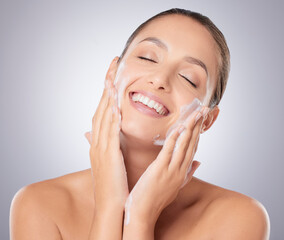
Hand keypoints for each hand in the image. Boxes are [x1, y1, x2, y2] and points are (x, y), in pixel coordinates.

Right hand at [85, 79, 128, 211]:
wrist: (111, 204)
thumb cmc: (114, 182)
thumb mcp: (110, 160)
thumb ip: (108, 145)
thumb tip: (105, 135)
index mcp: (100, 141)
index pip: (103, 111)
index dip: (107, 92)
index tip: (113, 75)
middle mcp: (98, 141)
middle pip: (101, 107)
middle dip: (107, 85)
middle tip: (113, 65)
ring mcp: (101, 147)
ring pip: (103, 116)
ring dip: (107, 96)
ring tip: (112, 77)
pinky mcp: (108, 155)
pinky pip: (109, 132)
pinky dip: (111, 117)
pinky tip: (115, 104)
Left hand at [124, 107, 208, 225]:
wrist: (143, 213)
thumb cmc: (156, 198)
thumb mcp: (176, 186)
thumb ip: (188, 173)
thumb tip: (199, 162)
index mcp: (183, 172)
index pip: (193, 148)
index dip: (199, 133)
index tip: (202, 120)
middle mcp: (180, 170)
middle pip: (192, 144)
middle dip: (198, 126)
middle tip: (204, 110)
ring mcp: (171, 170)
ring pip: (184, 145)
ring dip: (191, 127)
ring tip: (197, 113)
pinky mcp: (159, 170)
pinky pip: (169, 151)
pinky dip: (175, 139)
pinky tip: (180, 127)